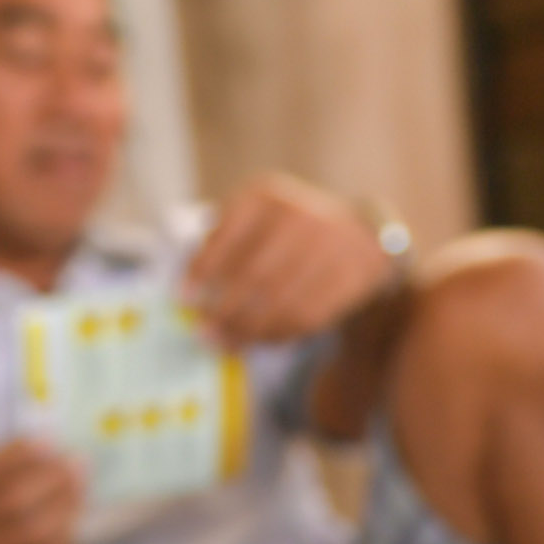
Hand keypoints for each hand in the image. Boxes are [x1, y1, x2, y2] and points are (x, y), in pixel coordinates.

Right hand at [0, 440, 86, 543]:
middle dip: (50, 478)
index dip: (19, 455)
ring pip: (32, 532)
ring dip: (64, 506)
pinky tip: (71, 520)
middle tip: (77, 463)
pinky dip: (64, 537)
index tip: (50, 442)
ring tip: (79, 488)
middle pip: (11, 500)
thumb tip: (49, 445)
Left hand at [182, 174, 403, 348]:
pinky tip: (257, 342)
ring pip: (281, 301)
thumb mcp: (255, 222)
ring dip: (248, 331)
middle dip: (224, 310)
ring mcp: (330, 247)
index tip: (183, 297)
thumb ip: (223, 245)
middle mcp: (299, 217)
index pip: (228, 234)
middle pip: (255, 275)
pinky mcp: (350, 277)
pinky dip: (277, 335)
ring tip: (224, 345)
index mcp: (266, 198)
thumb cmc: (288, 236)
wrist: (360, 238)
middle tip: (202, 333)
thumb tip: (188, 294)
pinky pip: (307, 316)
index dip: (203, 267)